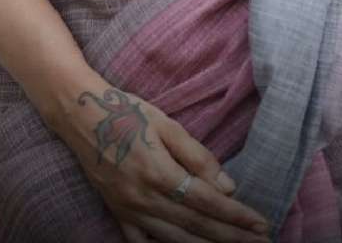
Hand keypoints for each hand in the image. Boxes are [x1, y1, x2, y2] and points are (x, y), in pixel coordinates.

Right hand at [55, 72, 271, 241]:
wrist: (79, 114)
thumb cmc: (126, 112)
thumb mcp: (165, 124)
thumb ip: (197, 156)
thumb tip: (227, 187)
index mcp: (160, 173)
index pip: (208, 202)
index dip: (237, 217)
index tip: (262, 225)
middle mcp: (145, 199)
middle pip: (197, 227)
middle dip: (231, 238)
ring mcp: (129, 211)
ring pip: (174, 241)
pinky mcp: (117, 214)